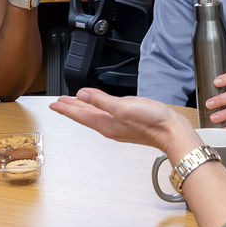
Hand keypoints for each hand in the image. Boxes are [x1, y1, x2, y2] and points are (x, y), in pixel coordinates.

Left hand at [49, 88, 196, 153]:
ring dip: (83, 108)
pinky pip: (105, 114)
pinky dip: (97, 108)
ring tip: (73, 104)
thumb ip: (101, 100)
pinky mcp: (127, 122)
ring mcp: (118, 125)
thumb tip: (82, 94)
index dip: (66, 108)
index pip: (79, 115)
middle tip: (59, 104)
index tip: (54, 105)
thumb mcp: (123, 107)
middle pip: (85, 116)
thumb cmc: (151, 122)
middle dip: (71, 108)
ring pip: (94, 115)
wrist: (171, 131)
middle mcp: (110, 126)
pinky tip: (99, 106)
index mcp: (105, 123)